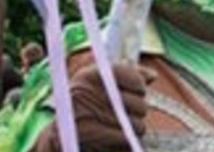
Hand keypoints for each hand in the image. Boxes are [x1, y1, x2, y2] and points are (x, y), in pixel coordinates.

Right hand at [34, 63, 154, 151]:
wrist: (60, 135)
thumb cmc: (86, 103)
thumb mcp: (102, 82)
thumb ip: (129, 75)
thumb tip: (152, 77)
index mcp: (91, 74)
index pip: (134, 78)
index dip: (139, 87)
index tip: (135, 91)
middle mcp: (88, 90)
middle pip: (139, 103)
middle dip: (138, 110)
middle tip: (127, 112)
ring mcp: (88, 112)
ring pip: (137, 123)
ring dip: (134, 127)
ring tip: (121, 125)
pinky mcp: (90, 134)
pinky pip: (126, 138)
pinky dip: (126, 140)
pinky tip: (118, 137)